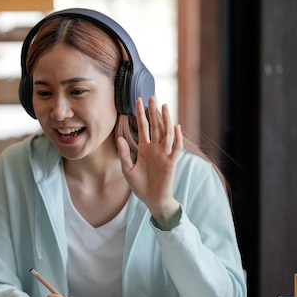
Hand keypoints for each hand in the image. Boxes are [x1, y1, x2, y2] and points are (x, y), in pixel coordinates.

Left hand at [117, 96, 183, 226]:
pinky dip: (177, 138)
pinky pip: (176, 148)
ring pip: (167, 133)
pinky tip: (176, 127)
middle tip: (151, 96)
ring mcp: (165, 154)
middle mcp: (156, 148)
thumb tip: (119, 138)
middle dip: (154, 111)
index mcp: (145, 148)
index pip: (144, 127)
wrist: (152, 200)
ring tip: (164, 106)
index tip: (138, 101)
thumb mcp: (127, 169)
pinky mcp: (172, 162)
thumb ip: (124, 154)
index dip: (141, 114)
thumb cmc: (140, 186)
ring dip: (166, 119)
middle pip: (156, 126)